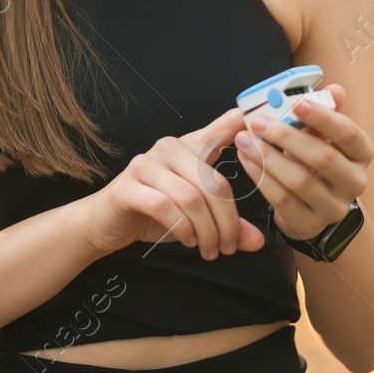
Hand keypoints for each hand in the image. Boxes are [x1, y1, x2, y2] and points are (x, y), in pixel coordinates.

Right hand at [77, 106, 268, 259]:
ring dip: (206, 231)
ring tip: (209, 250)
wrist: (105, 223)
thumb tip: (257, 241)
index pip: (223, 127)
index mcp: (190, 147)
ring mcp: (147, 164)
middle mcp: (169, 148)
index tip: (267, 122)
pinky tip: (187, 241)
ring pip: (192, 198)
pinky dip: (182, 229)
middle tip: (228, 248)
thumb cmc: (155, 213)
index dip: (246, 122)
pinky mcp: (128, 185)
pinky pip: (165, 207)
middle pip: (214, 183)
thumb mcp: (197, 219)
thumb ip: (227, 226)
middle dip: (227, 222)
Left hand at [234, 84, 372, 243]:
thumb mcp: (323, 136)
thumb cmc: (316, 162)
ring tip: (245, 140)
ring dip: (267, 158)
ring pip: (299, 181)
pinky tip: (246, 160)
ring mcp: (334, 207)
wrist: (314, 207)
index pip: (349, 134)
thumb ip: (326, 112)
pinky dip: (260, 177)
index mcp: (362, 154)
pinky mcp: (310, 224)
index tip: (296, 103)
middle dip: (287, 137)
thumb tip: (335, 90)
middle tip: (258, 122)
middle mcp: (355, 182)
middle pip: (323, 158)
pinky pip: (282, 200)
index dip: (324, 118)